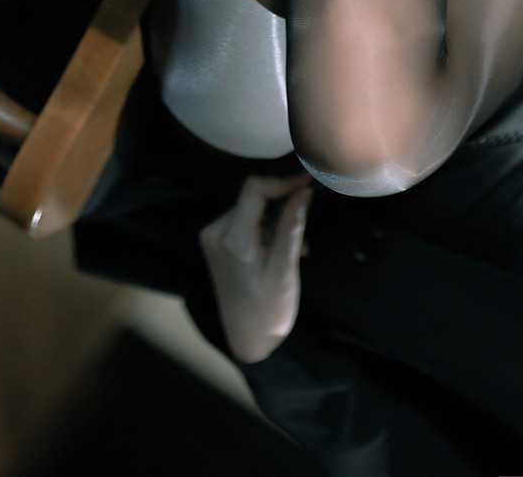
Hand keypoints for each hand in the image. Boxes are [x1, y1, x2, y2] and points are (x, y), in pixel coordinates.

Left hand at [200, 170, 314, 363]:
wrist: (247, 340)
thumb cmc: (269, 311)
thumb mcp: (285, 271)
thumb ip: (291, 228)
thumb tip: (304, 191)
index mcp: (232, 239)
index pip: (254, 189)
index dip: (283, 181)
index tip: (308, 182)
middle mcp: (216, 232)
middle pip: (253, 198)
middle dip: (282, 208)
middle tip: (305, 234)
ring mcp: (213, 237)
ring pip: (252, 209)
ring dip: (276, 221)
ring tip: (297, 250)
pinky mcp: (216, 243)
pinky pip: (245, 222)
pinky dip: (265, 229)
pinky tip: (280, 251)